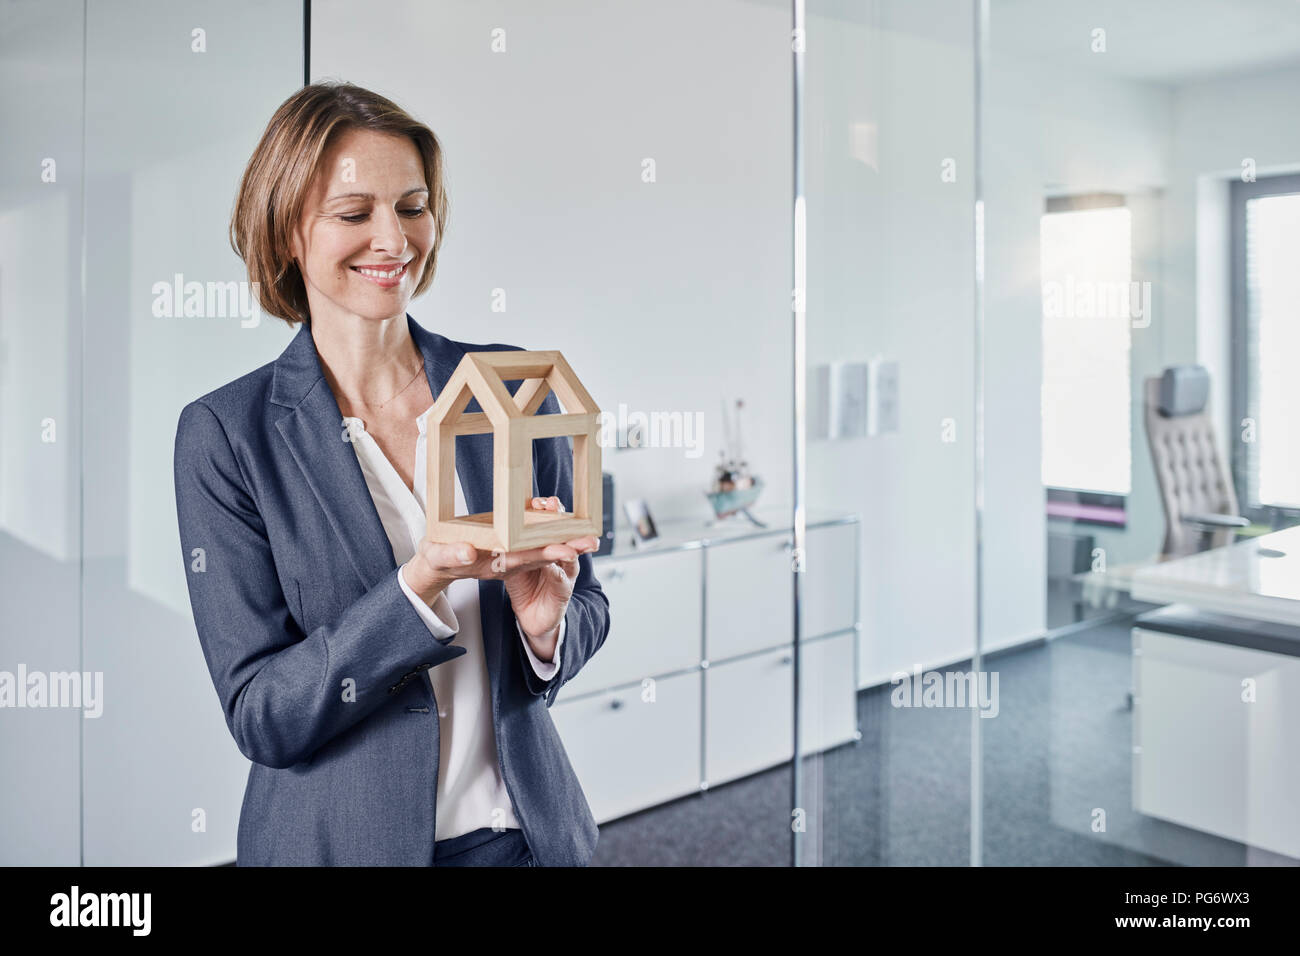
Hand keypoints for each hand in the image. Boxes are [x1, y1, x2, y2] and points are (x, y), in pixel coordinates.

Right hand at [401, 496, 599, 635]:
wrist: (435, 564)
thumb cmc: (435, 559)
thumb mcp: (438, 557)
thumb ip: (451, 554)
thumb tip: (467, 552)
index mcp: (492, 564)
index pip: (524, 559)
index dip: (546, 555)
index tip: (568, 551)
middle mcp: (506, 561)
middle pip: (540, 555)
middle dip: (567, 548)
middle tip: (592, 542)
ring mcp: (508, 555)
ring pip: (540, 548)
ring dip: (565, 541)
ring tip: (589, 534)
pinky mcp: (507, 546)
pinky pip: (531, 539)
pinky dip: (548, 531)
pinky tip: (563, 521)